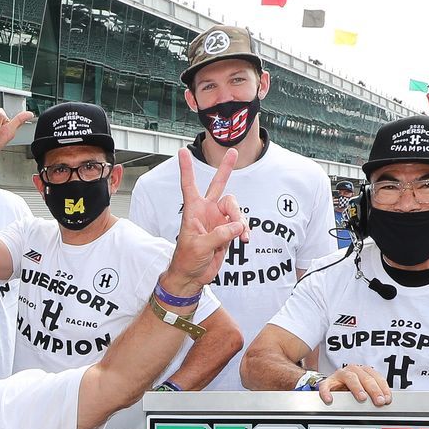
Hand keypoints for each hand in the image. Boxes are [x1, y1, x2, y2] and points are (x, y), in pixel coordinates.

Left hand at [161, 147, 244, 292]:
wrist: (193, 276)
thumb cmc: (187, 260)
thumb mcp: (200, 247)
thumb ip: (219, 235)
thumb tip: (238, 225)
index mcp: (193, 211)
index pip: (189, 185)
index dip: (187, 169)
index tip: (182, 151)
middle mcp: (206, 211)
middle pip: (218, 185)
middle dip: (226, 169)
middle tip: (232, 152)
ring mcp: (218, 220)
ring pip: (235, 208)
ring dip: (241, 219)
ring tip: (242, 235)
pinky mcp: (227, 230)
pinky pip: (241, 224)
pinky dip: (245, 230)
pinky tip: (245, 238)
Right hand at [317, 364, 390, 405]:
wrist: (333, 384)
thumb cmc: (351, 387)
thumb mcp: (365, 388)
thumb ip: (374, 392)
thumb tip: (385, 402)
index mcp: (364, 370)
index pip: (376, 377)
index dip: (383, 388)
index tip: (387, 399)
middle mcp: (353, 370)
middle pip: (366, 378)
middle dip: (374, 390)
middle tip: (379, 401)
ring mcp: (339, 375)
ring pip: (350, 378)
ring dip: (357, 388)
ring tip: (362, 398)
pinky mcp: (327, 382)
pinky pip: (325, 386)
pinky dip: (327, 392)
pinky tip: (330, 399)